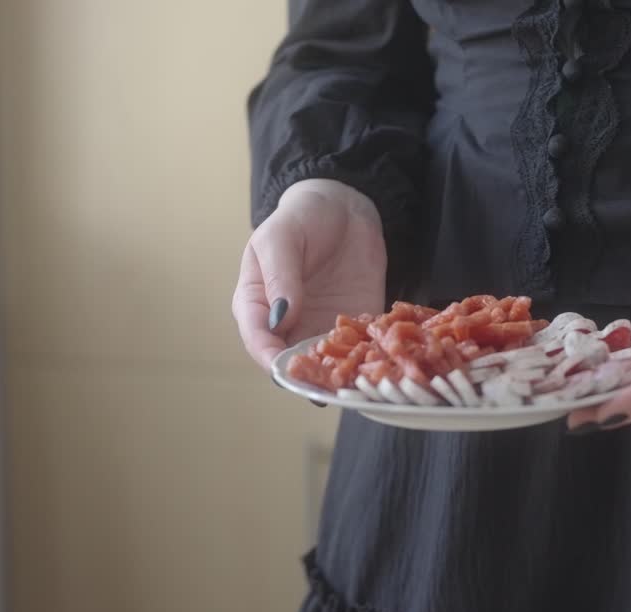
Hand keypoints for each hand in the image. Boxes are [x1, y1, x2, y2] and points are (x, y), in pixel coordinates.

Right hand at [233, 179, 386, 369]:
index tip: (284, 371)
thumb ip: (279, 276)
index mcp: (257, 303)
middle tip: (321, 386)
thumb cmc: (302, 217)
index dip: (269, 357)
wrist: (344, 207)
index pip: (258, 339)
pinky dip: (363, 361)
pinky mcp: (354, 325)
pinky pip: (356, 350)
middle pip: (290, 360)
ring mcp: (321, 327)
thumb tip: (279, 318)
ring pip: (323, 363)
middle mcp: (287, 324)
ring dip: (335, 375)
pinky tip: (373, 368)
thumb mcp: (282, 238)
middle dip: (305, 375)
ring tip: (348, 385)